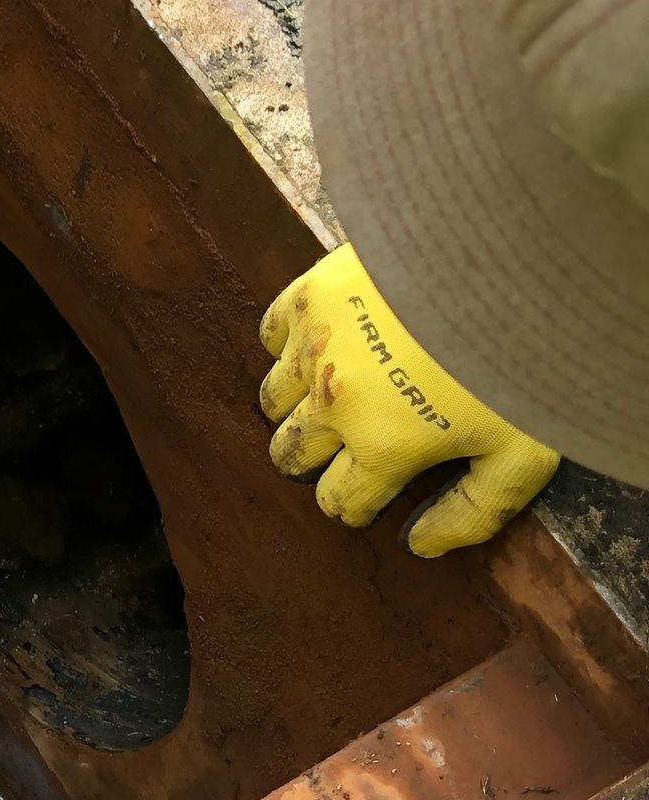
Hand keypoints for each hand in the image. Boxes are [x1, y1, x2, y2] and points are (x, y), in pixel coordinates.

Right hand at [258, 243, 558, 556]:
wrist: (519, 252)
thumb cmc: (528, 356)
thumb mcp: (524, 451)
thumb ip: (472, 510)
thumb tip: (419, 547)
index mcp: (382, 448)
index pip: (337, 502)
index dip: (357, 504)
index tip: (374, 491)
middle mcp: (335, 404)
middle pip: (290, 455)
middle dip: (316, 461)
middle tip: (351, 444)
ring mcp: (316, 347)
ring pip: (273, 399)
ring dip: (298, 405)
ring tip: (335, 392)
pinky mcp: (312, 293)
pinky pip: (270, 334)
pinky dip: (287, 344)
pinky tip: (324, 341)